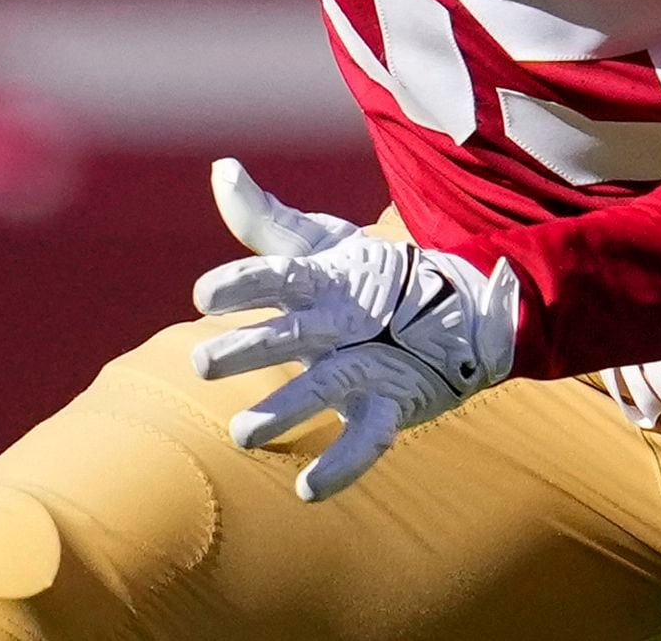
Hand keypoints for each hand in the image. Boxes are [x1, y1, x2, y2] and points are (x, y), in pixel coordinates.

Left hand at [187, 158, 519, 501]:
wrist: (461, 308)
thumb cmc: (367, 275)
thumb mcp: (318, 243)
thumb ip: (265, 219)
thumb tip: (221, 169)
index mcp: (325, 278)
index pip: (279, 274)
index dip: (243, 284)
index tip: (203, 296)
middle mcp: (345, 319)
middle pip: (294, 332)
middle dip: (250, 347)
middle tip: (199, 365)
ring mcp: (371, 361)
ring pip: (327, 386)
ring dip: (286, 409)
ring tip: (241, 434)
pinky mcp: (394, 400)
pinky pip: (369, 438)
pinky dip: (343, 465)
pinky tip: (307, 491)